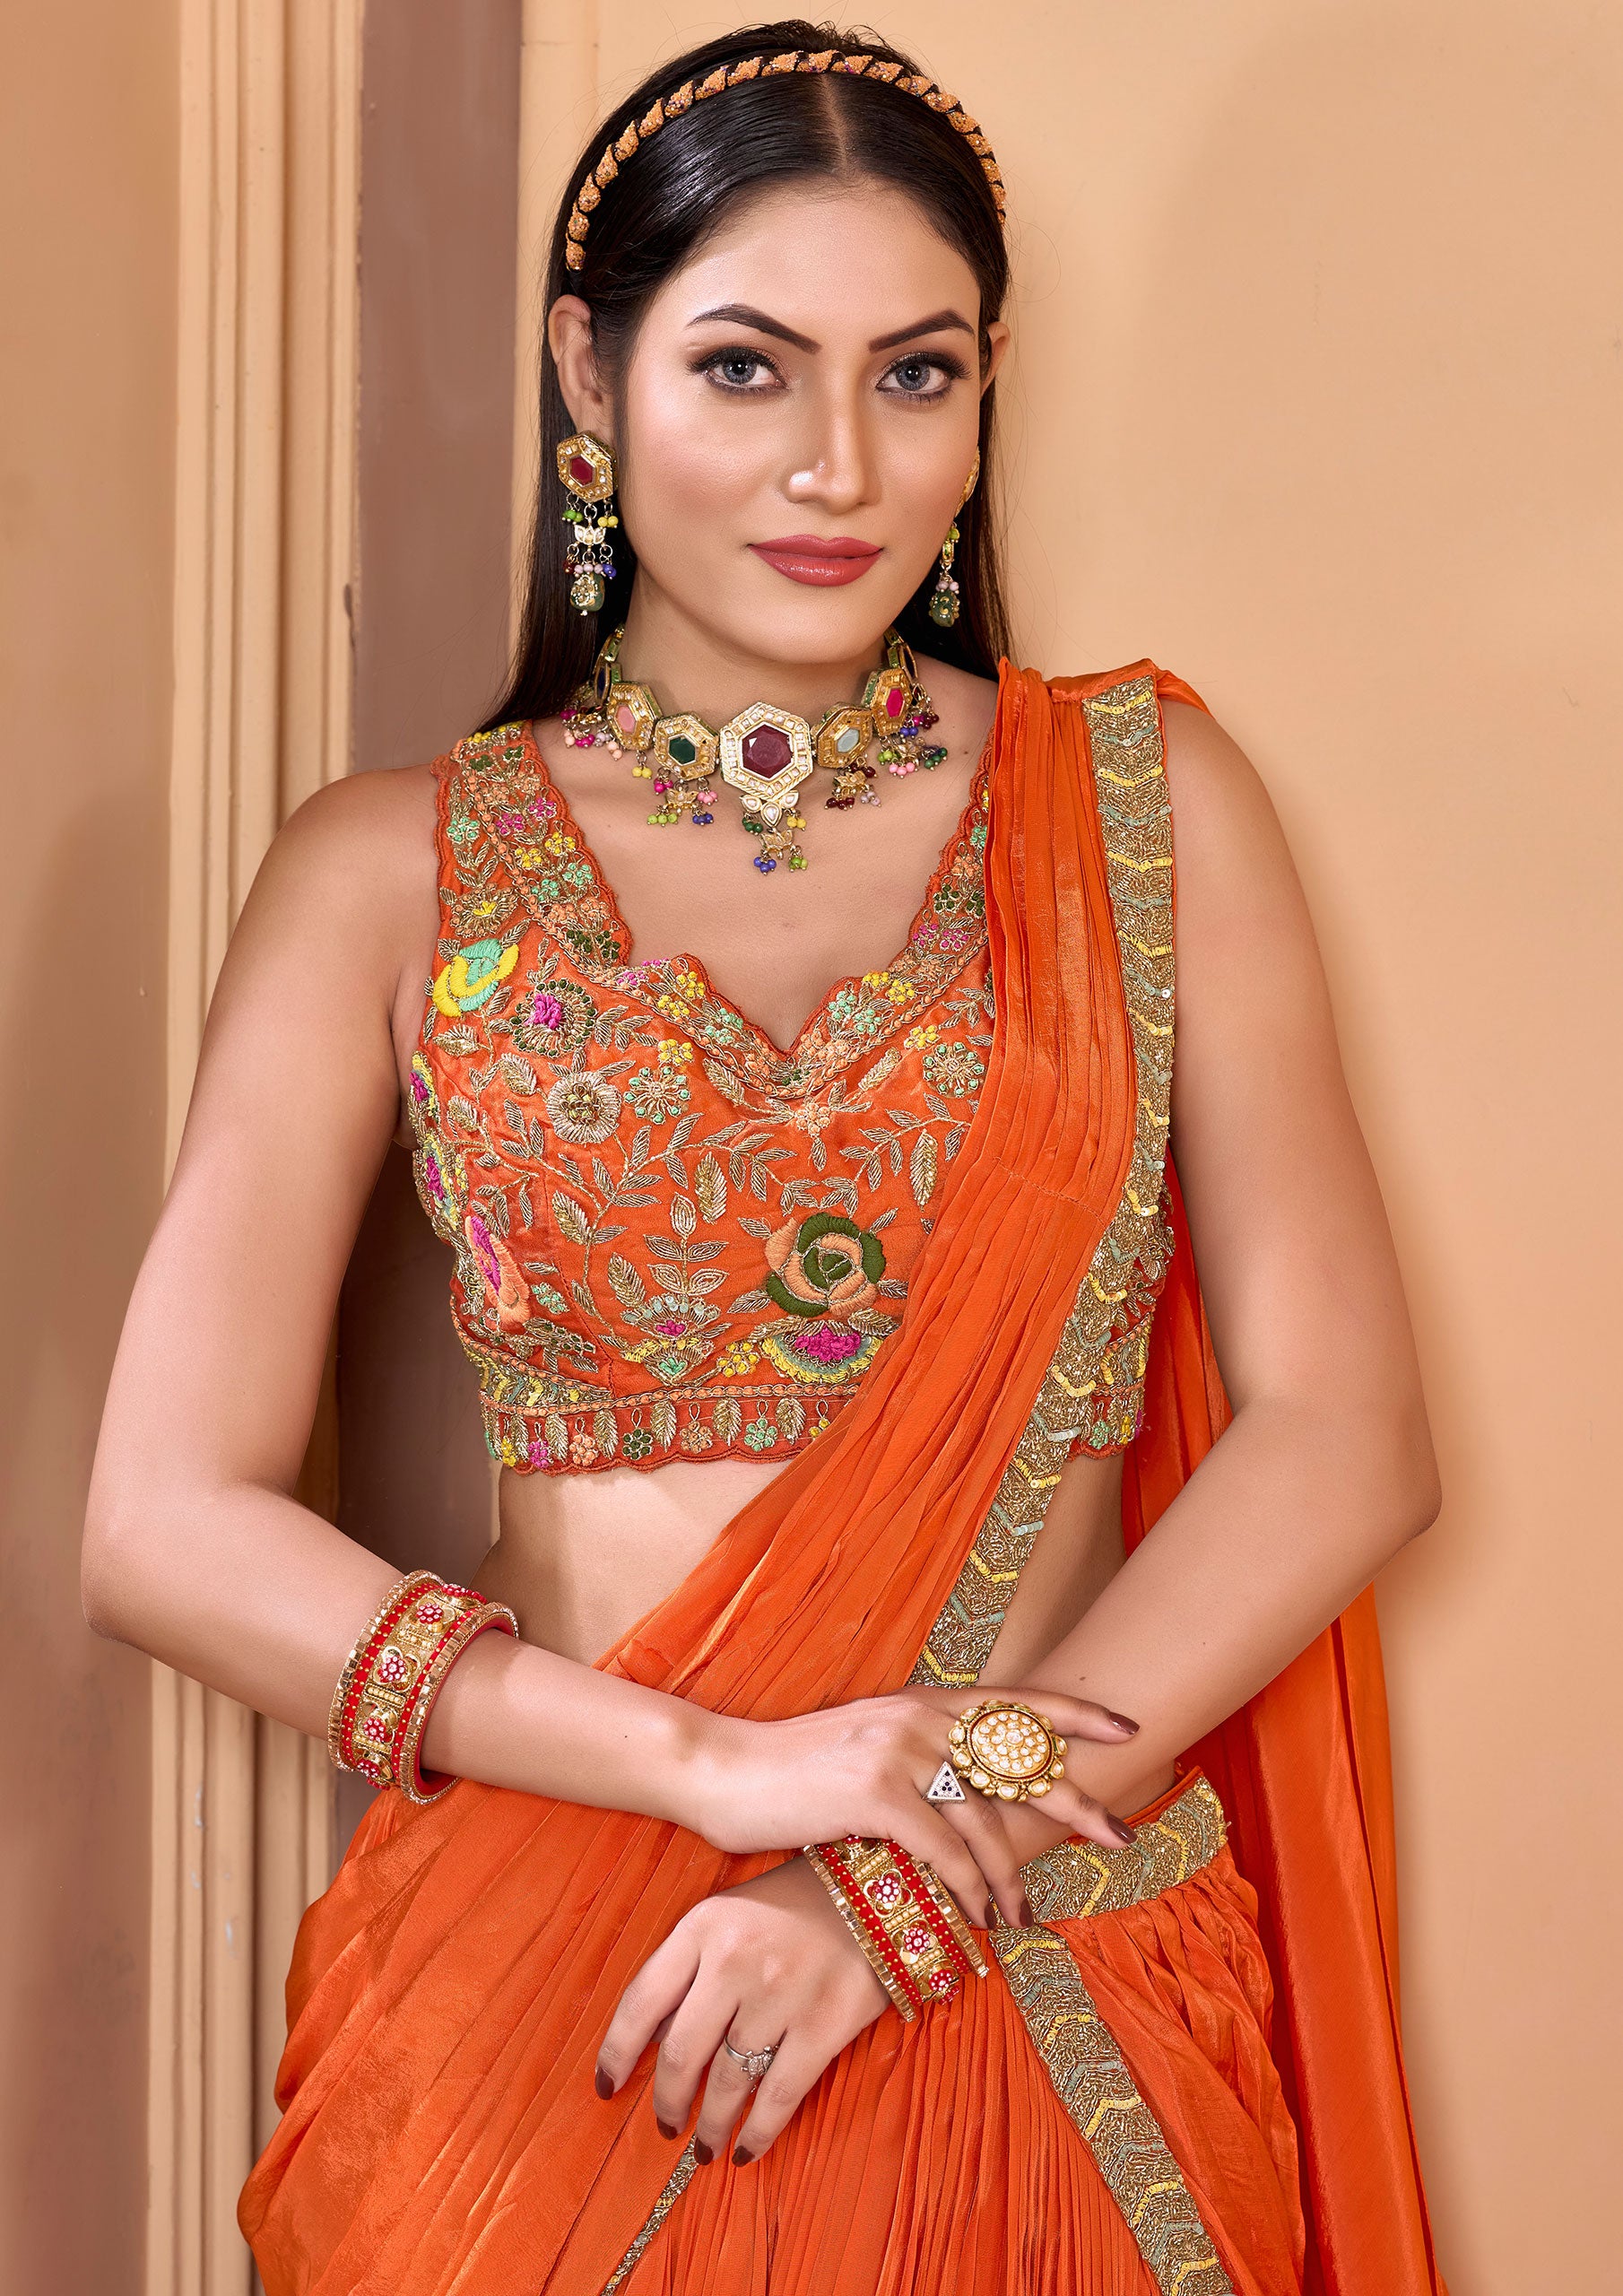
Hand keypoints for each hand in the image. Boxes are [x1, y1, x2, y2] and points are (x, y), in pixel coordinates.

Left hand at [595, 1854, 891, 2168]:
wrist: (882, 1888)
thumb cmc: (797, 1901)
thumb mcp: (732, 1911)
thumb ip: (691, 1965)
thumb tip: (654, 2039)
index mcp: (703, 1925)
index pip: (641, 2002)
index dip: (617, 2055)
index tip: (607, 2088)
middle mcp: (734, 1959)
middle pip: (681, 2053)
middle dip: (668, 2102)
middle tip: (667, 2125)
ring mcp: (779, 1993)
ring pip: (729, 2082)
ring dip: (711, 2125)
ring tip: (706, 2146)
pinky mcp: (823, 2024)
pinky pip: (779, 2095)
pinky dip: (758, 2132)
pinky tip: (747, 2150)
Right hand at [687, 1682, 1140, 1927]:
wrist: (724, 1770)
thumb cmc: (796, 1769)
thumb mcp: (869, 1744)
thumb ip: (922, 1753)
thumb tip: (976, 1789)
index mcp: (924, 1701)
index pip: (1016, 1701)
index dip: (1075, 1712)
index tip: (1128, 1726)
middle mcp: (919, 1716)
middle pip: (1020, 1759)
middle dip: (1077, 1799)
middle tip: (1122, 1836)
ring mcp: (898, 1750)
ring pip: (985, 1817)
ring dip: (1011, 1874)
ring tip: (1023, 1915)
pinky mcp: (874, 1792)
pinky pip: (944, 1849)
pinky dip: (968, 1887)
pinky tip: (978, 1917)